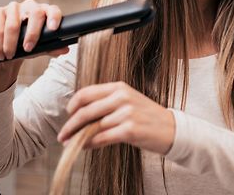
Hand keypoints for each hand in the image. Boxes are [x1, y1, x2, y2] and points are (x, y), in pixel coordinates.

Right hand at [0, 0, 64, 59]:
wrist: (8, 48)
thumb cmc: (28, 44)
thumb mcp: (41, 48)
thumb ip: (53, 48)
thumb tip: (65, 50)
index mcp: (45, 12)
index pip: (53, 10)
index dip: (54, 17)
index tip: (53, 28)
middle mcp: (30, 6)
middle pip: (35, 13)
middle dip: (32, 34)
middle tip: (28, 49)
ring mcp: (13, 7)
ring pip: (14, 24)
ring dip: (11, 43)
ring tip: (10, 56)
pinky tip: (0, 52)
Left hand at [57, 81, 174, 154]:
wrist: (171, 128)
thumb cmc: (146, 116)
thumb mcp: (127, 102)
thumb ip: (105, 104)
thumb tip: (78, 116)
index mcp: (119, 87)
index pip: (86, 93)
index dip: (73, 105)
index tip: (68, 115)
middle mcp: (122, 97)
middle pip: (86, 111)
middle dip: (70, 125)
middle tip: (62, 135)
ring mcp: (127, 113)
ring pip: (92, 126)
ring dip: (78, 137)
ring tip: (72, 143)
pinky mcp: (130, 129)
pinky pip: (102, 138)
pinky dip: (90, 144)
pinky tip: (85, 147)